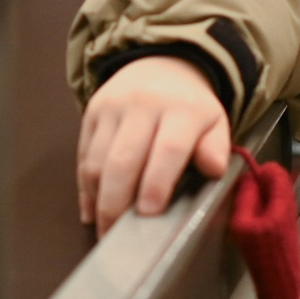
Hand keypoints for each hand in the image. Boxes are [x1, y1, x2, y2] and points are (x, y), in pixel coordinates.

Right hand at [77, 55, 231, 233]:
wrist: (162, 63)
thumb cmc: (190, 107)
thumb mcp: (215, 123)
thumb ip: (216, 148)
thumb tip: (214, 170)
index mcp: (181, 109)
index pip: (167, 149)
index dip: (156, 184)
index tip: (149, 213)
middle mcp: (143, 104)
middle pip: (123, 159)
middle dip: (117, 202)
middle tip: (119, 235)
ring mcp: (113, 108)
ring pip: (97, 160)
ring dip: (98, 199)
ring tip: (106, 229)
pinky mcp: (92, 112)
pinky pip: (83, 155)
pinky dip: (84, 187)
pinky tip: (91, 210)